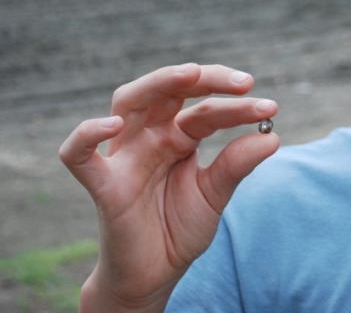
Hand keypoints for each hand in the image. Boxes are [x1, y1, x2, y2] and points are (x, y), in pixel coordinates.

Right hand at [59, 64, 278, 311]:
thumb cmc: (179, 229)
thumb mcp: (214, 194)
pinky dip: (87, 135)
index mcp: (178, 136)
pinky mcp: (102, 184)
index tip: (271, 108)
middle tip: (245, 82)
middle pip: (170, 91)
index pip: (206, 109)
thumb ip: (236, 164)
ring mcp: (124, 155)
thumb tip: (272, 136)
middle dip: (206, 79)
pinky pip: (78, 154)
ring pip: (128, 102)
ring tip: (190, 73)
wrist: (154, 276)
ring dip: (157, 83)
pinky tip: (111, 124)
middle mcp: (150, 137)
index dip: (238, 105)